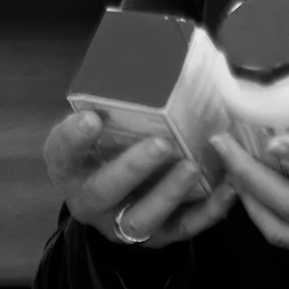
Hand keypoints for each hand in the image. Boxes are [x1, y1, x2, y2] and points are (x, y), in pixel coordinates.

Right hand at [42, 110, 237, 247]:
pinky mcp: (158, 237)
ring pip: (142, 218)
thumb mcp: (104, 126)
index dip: (73, 139)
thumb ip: (115, 104)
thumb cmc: (112, 146)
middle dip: (132, 168)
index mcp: (70, 167)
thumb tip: (158, 51)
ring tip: (193, 166)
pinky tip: (227, 188)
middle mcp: (91, 200)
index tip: (92, 118)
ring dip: (169, 193)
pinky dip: (208, 211)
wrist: (118, 200)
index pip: (61, 153)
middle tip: (160, 144)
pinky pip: (183, 229)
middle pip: (103, 191)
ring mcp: (123, 223)